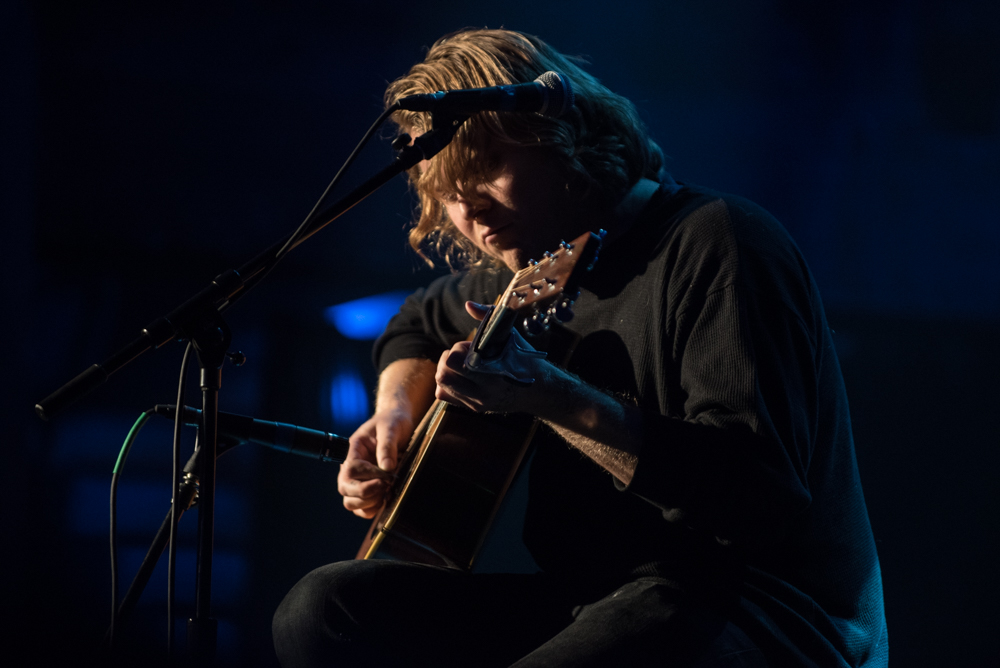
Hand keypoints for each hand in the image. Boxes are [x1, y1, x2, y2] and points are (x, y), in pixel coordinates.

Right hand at [337, 409, 411, 518]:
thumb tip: (387, 468)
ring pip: (350, 502)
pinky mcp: (367, 489)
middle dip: (365, 492)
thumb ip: (387, 446)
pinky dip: (372, 509)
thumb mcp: (391, 428)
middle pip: (345, 488)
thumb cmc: (392, 422)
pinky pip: (362, 508)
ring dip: (368, 503)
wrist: (397, 422)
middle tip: (386, 486)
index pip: (351, 469)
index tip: (388, 475)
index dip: (369, 476)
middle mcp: (352, 467)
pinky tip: (385, 499)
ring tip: (386, 492)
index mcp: (354, 450)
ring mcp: (358, 479)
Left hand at [434, 301, 550, 413]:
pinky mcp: (474, 408)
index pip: (454, 361)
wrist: (538, 389)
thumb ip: (488, 317)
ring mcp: (477, 402)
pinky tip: (461, 376)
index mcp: (491, 373)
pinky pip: (445, 396)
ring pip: (442, 385)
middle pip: (443, 374)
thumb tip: (468, 305)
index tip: (471, 346)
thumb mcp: (509, 335)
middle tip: (462, 355)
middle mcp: (483, 392)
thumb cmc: (523, 358)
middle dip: (448, 359)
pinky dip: (448, 384)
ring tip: (461, 365)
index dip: (458, 349)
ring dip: (447, 370)